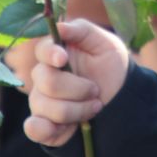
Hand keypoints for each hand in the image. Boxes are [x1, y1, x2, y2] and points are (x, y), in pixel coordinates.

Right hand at [22, 19, 129, 147]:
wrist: (122, 98)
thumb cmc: (111, 65)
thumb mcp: (105, 42)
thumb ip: (82, 30)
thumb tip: (58, 27)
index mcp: (55, 54)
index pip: (41, 50)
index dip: (50, 54)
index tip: (63, 59)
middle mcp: (43, 77)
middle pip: (46, 82)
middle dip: (78, 88)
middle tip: (95, 89)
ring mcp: (42, 101)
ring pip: (46, 107)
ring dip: (78, 109)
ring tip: (95, 106)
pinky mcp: (45, 124)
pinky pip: (34, 129)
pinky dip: (47, 130)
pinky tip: (69, 127)